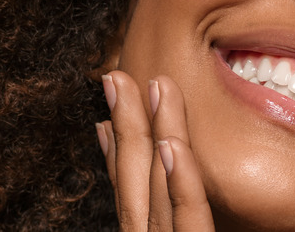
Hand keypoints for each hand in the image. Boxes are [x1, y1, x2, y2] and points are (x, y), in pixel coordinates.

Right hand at [96, 71, 214, 230]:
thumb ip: (186, 220)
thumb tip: (172, 158)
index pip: (128, 193)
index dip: (115, 151)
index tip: (105, 114)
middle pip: (134, 182)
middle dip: (127, 126)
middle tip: (117, 77)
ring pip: (158, 188)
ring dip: (153, 133)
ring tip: (155, 87)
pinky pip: (189, 216)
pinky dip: (179, 181)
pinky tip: (170, 144)